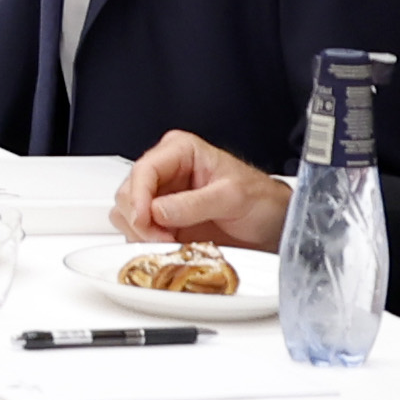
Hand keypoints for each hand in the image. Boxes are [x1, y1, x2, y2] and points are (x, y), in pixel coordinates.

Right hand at [113, 131, 289, 248]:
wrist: (273, 224)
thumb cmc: (261, 201)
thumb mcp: (233, 197)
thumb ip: (194, 203)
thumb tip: (156, 211)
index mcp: (180, 151)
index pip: (145, 169)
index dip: (138, 196)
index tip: (144, 220)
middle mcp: (165, 171)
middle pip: (129, 192)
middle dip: (140, 219)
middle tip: (161, 239)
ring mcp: (161, 197)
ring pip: (127, 213)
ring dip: (141, 233)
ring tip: (168, 244)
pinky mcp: (162, 221)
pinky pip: (138, 231)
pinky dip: (146, 243)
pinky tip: (168, 247)